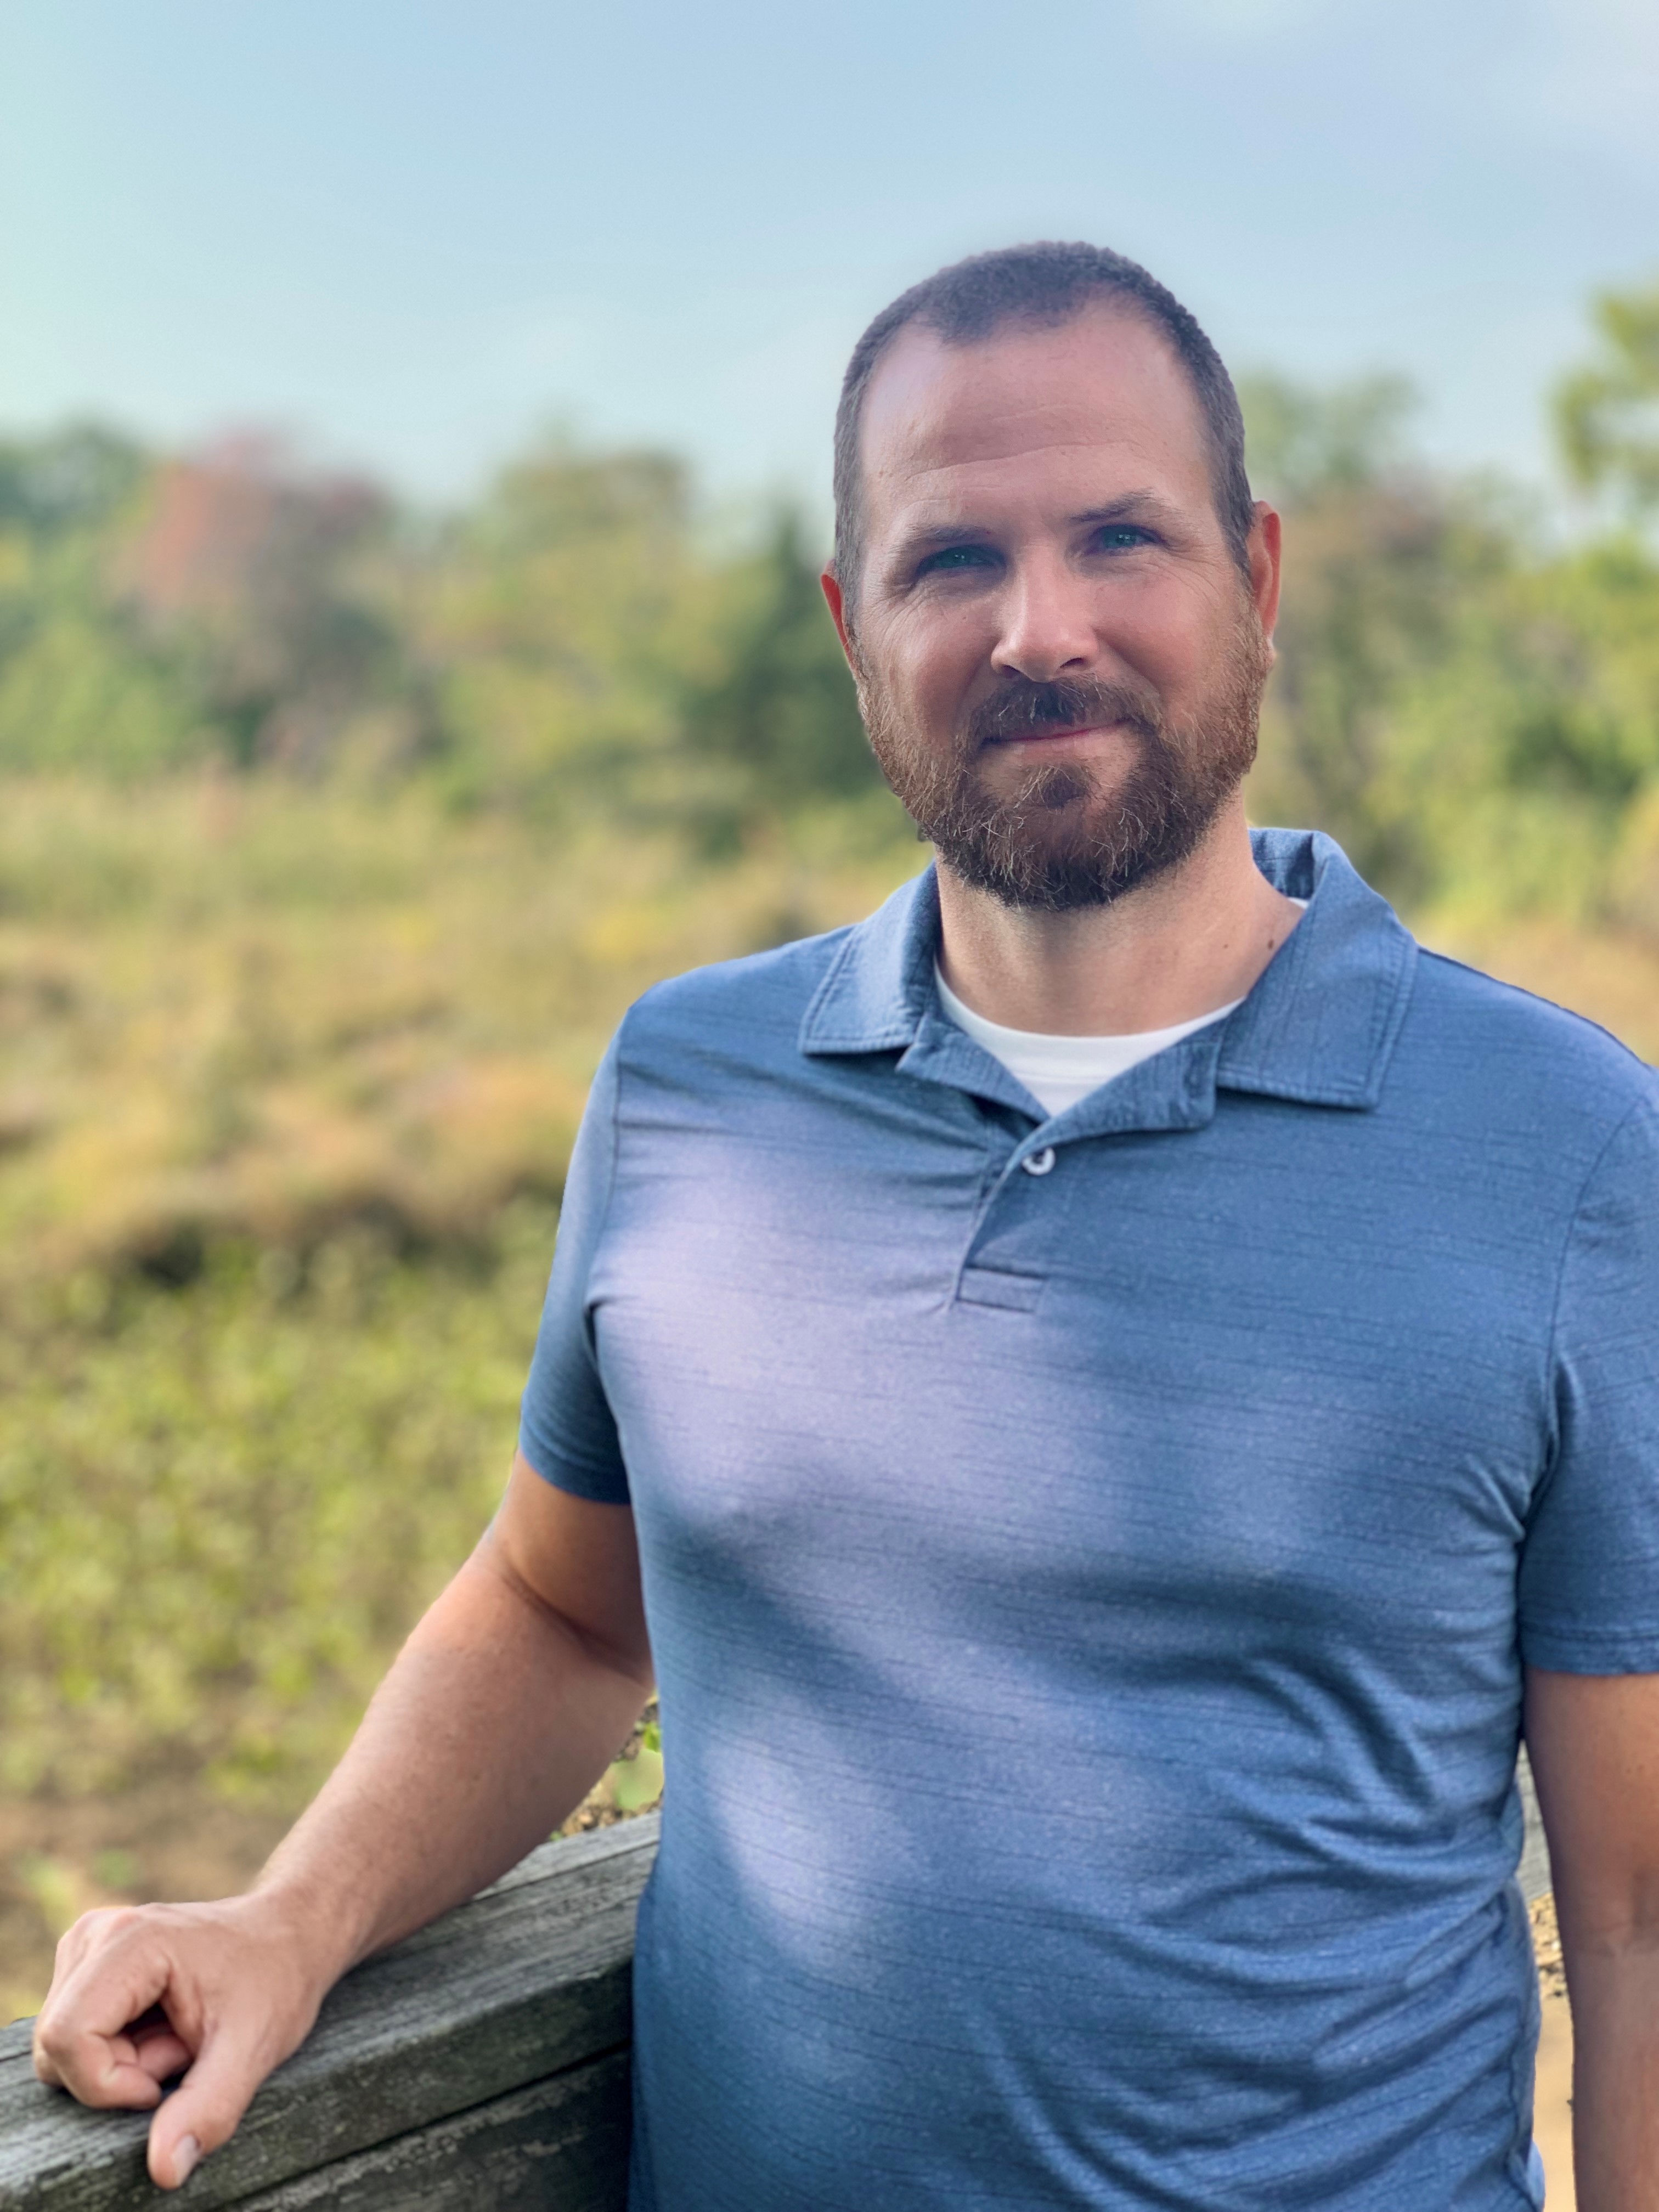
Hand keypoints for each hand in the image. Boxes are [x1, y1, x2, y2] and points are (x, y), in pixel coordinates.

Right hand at [31, 1892, 332, 2190]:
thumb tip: (163, 2170)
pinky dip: (121, 2051)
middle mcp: (97, 1935)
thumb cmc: (277, 1979)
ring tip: (181, 2038)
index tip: (164, 2083)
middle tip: (184, 2051)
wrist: (291, 1936)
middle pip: (60, 2048)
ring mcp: (90, 1947)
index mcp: (129, 1941)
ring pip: (66, 2048)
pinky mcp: (92, 1966)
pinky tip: (167, 2030)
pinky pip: (78, 2037)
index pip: (67, 2037)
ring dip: (124, 2063)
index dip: (108, 2082)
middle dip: (120, 2073)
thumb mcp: (254, 2047)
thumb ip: (208, 2108)